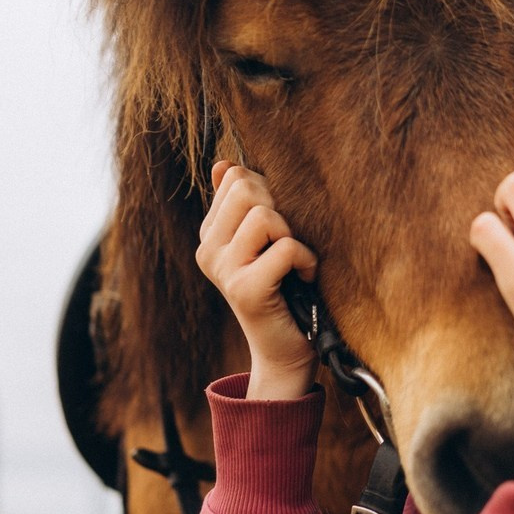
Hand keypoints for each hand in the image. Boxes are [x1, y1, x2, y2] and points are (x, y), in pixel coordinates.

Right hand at [195, 161, 318, 399]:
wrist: (286, 349)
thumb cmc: (285, 289)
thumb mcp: (265, 242)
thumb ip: (244, 205)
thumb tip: (224, 164)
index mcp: (211, 233)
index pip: (236, 177)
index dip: (269, 191)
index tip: (277, 228)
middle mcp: (208, 249)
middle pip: (247, 188)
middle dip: (280, 209)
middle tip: (286, 245)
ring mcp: (222, 269)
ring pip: (265, 215)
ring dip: (293, 236)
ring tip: (293, 263)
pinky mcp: (244, 289)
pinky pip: (286, 247)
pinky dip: (306, 260)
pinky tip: (303, 279)